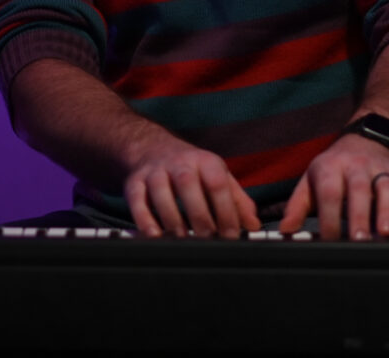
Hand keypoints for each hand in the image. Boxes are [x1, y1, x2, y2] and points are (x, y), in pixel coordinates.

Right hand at [123, 138, 261, 238]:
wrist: (152, 148)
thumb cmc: (191, 169)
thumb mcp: (218, 176)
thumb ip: (237, 200)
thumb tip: (253, 225)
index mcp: (205, 161)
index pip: (217, 183)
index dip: (226, 210)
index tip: (231, 235)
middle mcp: (179, 163)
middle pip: (188, 185)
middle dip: (199, 216)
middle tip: (207, 239)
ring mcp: (155, 171)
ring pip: (161, 192)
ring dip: (172, 219)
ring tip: (182, 240)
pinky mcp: (134, 182)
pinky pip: (137, 200)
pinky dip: (144, 219)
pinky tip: (154, 235)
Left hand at [278, 133, 388, 240]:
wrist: (369, 137)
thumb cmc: (335, 167)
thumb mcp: (311, 179)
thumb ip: (296, 206)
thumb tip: (284, 233)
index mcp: (331, 168)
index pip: (329, 192)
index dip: (329, 217)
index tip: (328, 241)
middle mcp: (357, 168)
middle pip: (359, 190)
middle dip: (360, 215)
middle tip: (359, 239)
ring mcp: (382, 173)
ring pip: (387, 190)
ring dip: (388, 212)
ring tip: (387, 234)